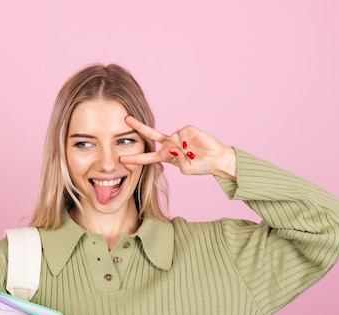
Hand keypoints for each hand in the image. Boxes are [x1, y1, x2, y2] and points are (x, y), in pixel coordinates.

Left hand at [121, 116, 236, 179]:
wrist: (217, 160)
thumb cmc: (201, 166)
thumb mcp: (186, 169)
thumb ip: (177, 161)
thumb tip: (173, 148)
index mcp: (166, 155)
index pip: (148, 157)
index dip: (135, 158)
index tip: (122, 158)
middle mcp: (170, 144)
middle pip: (151, 135)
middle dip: (139, 127)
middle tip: (126, 120)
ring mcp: (178, 136)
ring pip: (171, 138)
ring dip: (179, 148)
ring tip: (190, 154)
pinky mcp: (188, 130)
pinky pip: (181, 133)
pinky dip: (184, 140)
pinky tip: (190, 146)